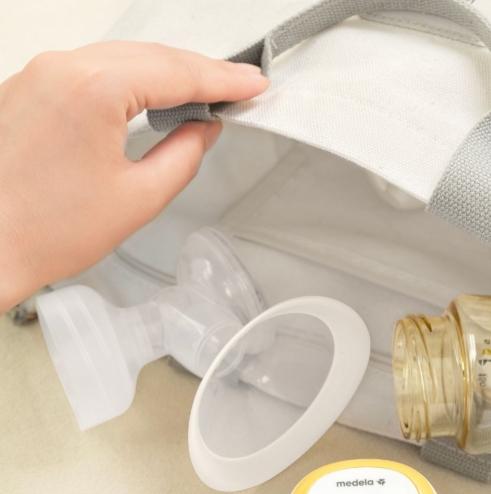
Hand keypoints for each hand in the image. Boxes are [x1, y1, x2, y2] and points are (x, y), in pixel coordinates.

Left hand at [0, 41, 269, 312]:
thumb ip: (183, 156)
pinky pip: (92, 68)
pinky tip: (150, 94)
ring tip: (202, 91)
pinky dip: (130, 78)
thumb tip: (202, 130)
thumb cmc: (45, 230)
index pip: (176, 73)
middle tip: (237, 85)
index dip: (223, 80)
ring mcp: (40, 74)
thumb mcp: (139, 198)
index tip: (252, 84)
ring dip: (165, 73)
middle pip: (150, 56)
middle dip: (199, 70)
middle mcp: (61, 69)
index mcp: (92, 90)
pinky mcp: (29, 89)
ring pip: (121, 57)